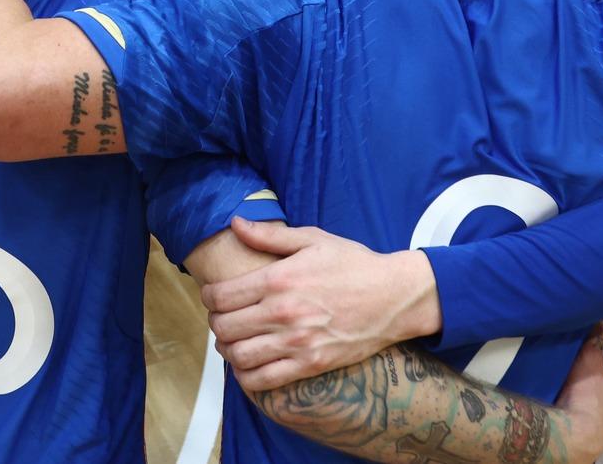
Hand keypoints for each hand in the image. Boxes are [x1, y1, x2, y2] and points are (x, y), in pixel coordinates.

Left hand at [203, 218, 437, 391]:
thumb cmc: (354, 264)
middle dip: (215, 323)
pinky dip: (246, 376)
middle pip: (223, 327)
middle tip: (223, 318)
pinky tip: (249, 365)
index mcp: (279, 278)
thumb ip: (270, 235)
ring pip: (238, 356)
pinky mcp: (310, 365)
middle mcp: (283, 312)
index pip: (220, 296)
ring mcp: (296, 342)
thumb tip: (236, 223)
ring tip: (234, 341)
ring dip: (228, 350)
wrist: (394, 297)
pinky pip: (263, 380)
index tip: (213, 296)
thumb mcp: (314, 239)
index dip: (208, 297)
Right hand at [553, 332, 602, 459]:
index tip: (578, 368)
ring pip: (588, 412)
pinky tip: (561, 417)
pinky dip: (571, 421)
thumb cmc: (585, 396)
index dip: (591, 370)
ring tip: (562, 401)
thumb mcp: (589, 361)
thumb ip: (594, 343)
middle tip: (568, 384)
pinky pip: (578, 426)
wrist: (574, 435)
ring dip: (578, 407)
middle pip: (597, 395)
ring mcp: (600, 430)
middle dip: (586, 391)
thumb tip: (600, 321)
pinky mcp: (586, 444)